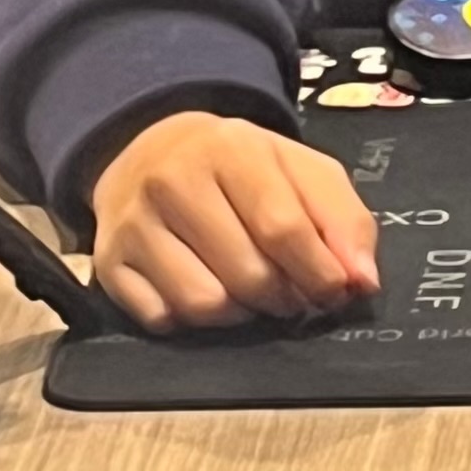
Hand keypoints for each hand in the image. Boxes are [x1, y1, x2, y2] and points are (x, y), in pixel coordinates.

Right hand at [89, 111, 379, 330]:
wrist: (151, 150)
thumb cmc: (241, 166)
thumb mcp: (302, 170)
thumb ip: (344, 220)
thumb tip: (363, 282)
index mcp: (232, 150)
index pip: (283, 228)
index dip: (319, 272)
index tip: (339, 292)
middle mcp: (173, 183)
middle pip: (247, 273)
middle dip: (286, 296)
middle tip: (297, 295)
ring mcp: (133, 226)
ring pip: (203, 304)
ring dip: (243, 314)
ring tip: (255, 293)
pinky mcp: (108, 264)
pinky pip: (162, 319)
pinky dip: (194, 320)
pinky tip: (209, 291)